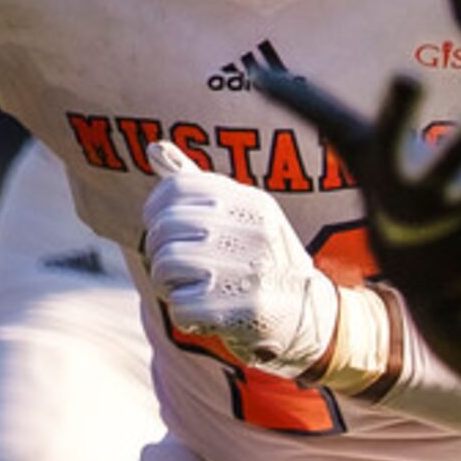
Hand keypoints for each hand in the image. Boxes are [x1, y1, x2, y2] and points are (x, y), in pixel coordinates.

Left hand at [142, 140, 337, 377]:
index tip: (164, 229)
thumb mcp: (239, 213)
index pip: (176, 189)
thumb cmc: (258, 258)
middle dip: (158, 252)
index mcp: (253, 202)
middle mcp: (256, 231)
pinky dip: (183, 313)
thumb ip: (195, 181)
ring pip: (165, 266)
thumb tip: (155, 146)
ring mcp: (252, 270)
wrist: (305, 314)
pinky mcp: (245, 309)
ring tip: (190, 287)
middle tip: (177, 266)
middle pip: (164, 229)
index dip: (155, 210)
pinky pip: (179, 307)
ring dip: (167, 284)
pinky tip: (206, 311)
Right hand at [256, 69, 460, 311]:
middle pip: (450, 170)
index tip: (408, 75)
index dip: (396, 111)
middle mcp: (428, 199)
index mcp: (391, 175)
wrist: (430, 282)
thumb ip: (312, 108)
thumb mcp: (357, 150)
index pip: (387, 138)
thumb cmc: (389, 196)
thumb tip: (257, 72)